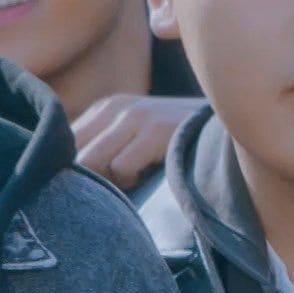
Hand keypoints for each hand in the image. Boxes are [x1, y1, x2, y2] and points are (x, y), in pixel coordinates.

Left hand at [73, 94, 203, 189]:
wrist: (232, 126)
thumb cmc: (175, 144)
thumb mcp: (134, 137)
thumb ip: (101, 149)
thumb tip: (61, 175)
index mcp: (105, 108)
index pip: (61, 140)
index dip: (65, 166)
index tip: (82, 182)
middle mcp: (116, 107)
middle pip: (71, 152)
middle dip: (83, 176)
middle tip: (109, 185)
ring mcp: (136, 115)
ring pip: (91, 161)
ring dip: (107, 180)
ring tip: (132, 178)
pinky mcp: (156, 130)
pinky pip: (120, 167)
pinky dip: (130, 180)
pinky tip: (148, 175)